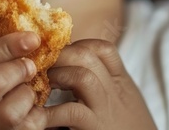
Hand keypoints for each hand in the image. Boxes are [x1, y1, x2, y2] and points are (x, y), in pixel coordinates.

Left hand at [34, 39, 157, 129]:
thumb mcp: (122, 102)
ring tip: (44, 87)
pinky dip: (51, 112)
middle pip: (87, 55)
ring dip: (57, 77)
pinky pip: (72, 112)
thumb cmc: (126, 129)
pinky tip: (42, 117)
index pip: (102, 48)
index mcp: (120, 82)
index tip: (61, 57)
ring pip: (82, 76)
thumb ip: (103, 85)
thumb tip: (69, 70)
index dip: (77, 46)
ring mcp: (106, 111)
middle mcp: (115, 92)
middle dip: (60, 56)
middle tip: (42, 67)